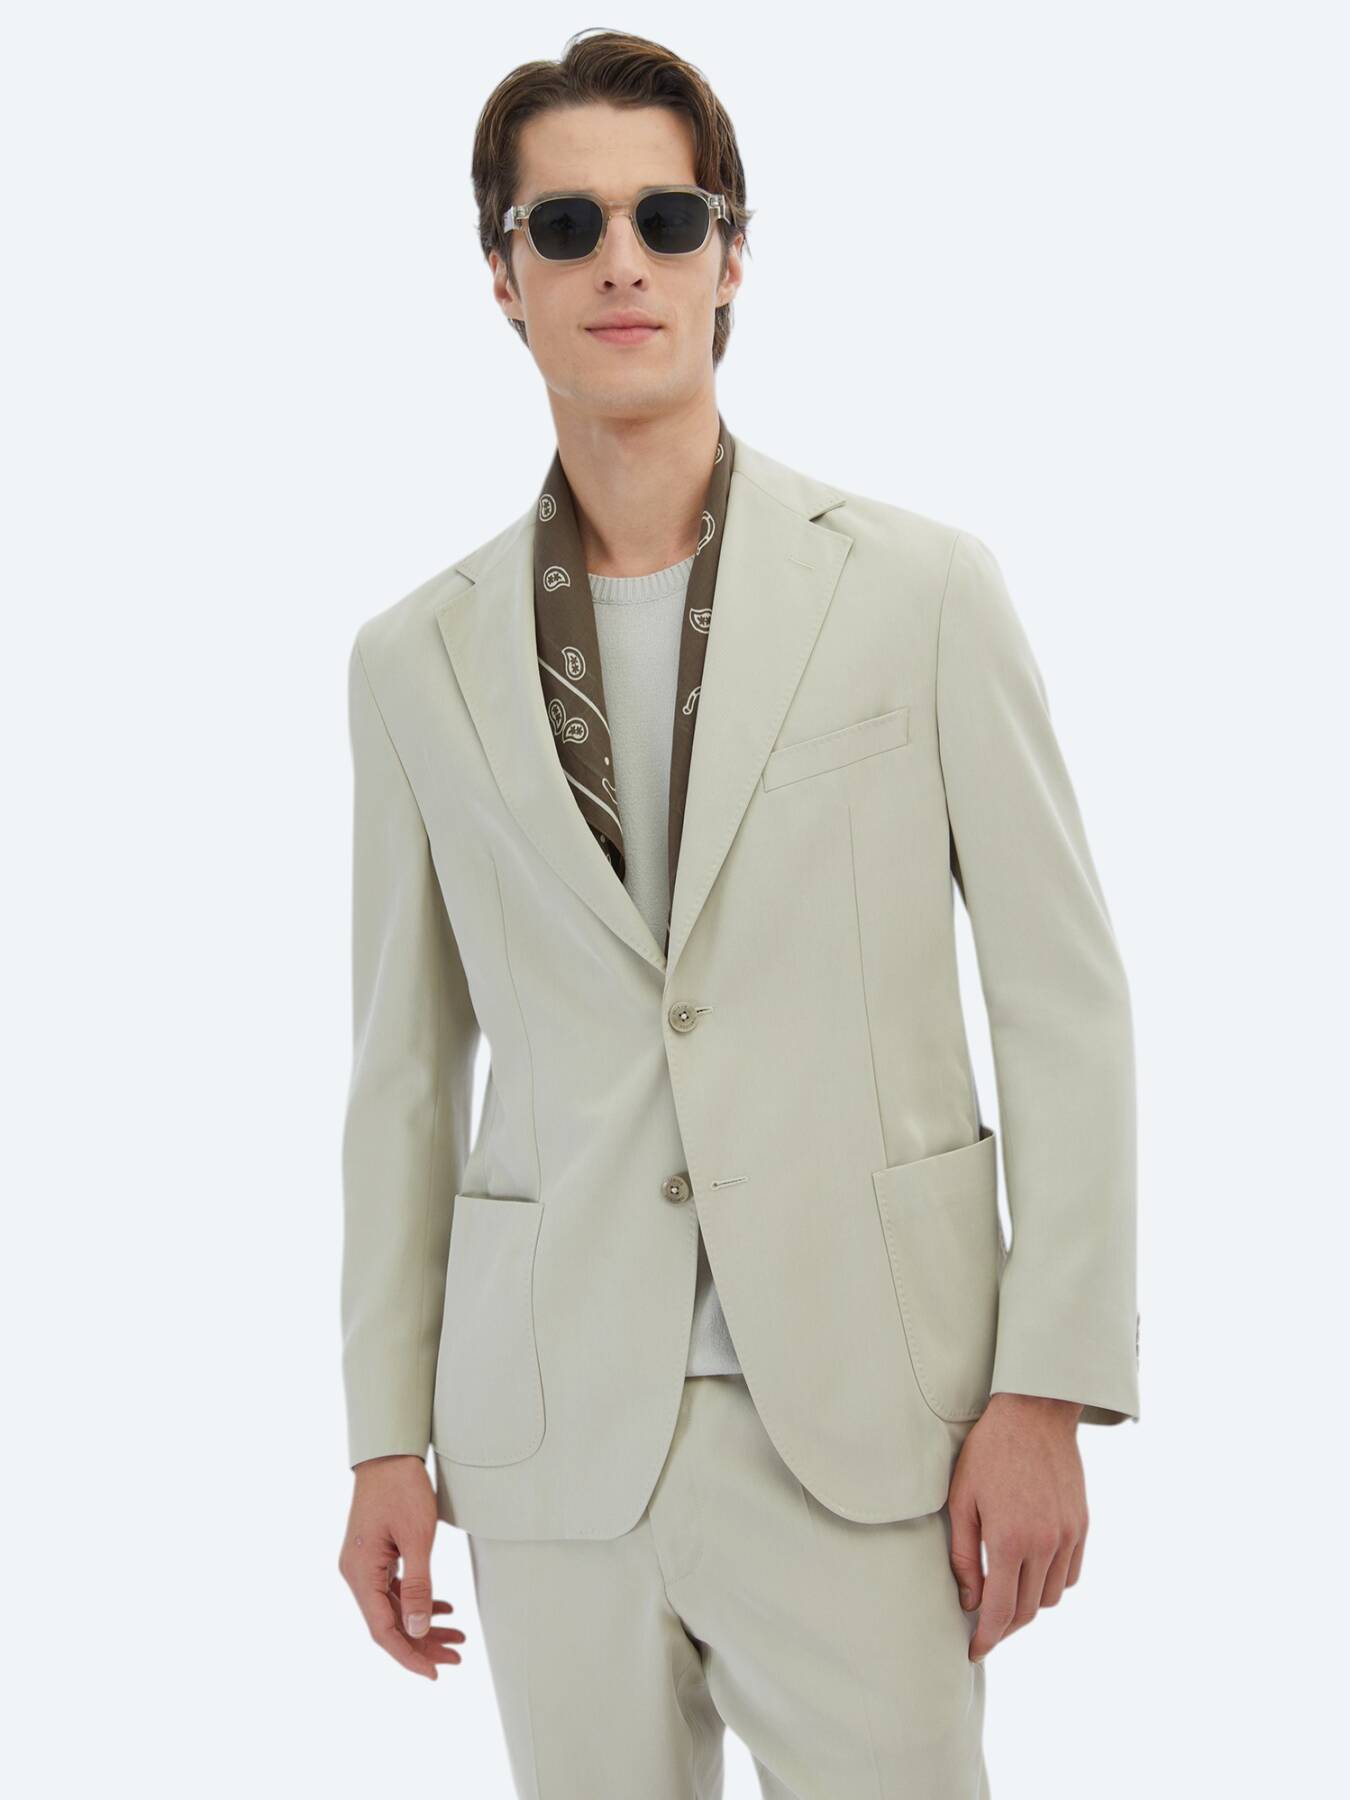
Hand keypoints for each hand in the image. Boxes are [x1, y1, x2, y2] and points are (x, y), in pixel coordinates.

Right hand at [338, 1454, 466, 1679]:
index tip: (434, 1673)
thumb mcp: (417, 1538)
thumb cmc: (401, 1488)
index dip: (408, 1656)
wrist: (389, 1453)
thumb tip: (418, 1630)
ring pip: (393, 1608)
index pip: (382, 1630)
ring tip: (457, 1637)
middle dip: (422, 1643)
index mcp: (360, 1573)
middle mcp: (356, 1573)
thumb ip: (419, 1586)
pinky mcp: (374, 1556)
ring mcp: (364, 1565)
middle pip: (389, 1623)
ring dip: (423, 1624)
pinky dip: (418, 1601)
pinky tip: (444, 1609)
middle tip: (456, 1656)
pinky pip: (394, 1590)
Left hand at [947, 1393, 1087, 1663]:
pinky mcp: (1082, 1526)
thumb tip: (969, 1600)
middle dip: (1005, 1628)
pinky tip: (1032, 1575)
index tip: (974, 1650)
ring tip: (1006, 1601)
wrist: (1034, 1413)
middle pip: (1029, 1610)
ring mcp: (1068, 1536)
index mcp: (1010, 1540)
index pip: (1001, 1611)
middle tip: (985, 1630)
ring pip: (1052, 1597)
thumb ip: (964, 1555)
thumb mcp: (961, 1499)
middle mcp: (1045, 1544)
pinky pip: (1070, 1574)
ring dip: (1030, 1607)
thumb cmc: (988, 1452)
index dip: (987, 1637)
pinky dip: (1052, 1585)